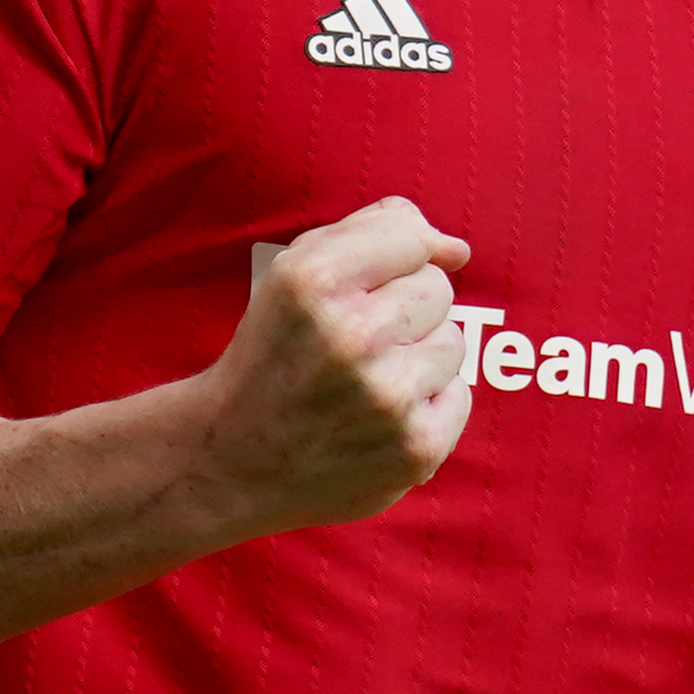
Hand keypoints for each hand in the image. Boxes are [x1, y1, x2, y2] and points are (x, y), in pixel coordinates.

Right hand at [198, 199, 474, 534]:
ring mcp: (388, 396)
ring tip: (367, 380)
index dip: (394, 258)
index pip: (411, 235)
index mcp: (315, 281)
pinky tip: (380, 414)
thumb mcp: (293, 273)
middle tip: (355, 342)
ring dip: (418, 356)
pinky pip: (460, 394)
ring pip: (453, 340)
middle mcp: (353, 336)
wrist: (233, 460)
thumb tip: (457, 250)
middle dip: (404, 308)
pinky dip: (428, 402)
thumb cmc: (273, 355)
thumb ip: (373, 232)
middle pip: (437, 287)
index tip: (367, 286)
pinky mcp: (417, 447)